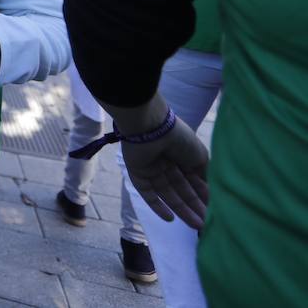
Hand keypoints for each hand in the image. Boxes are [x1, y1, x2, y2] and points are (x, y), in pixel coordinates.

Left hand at [119, 111, 209, 228]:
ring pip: (168, 194)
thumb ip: (205, 173)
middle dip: (194, 206)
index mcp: (182, 156)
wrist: (151, 127)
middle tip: (206, 225)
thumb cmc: (179, 138)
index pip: (194, 181)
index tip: (215, 212)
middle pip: (181, 190)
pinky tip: (170, 219)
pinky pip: (147, 193)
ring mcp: (152, 169)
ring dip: (181, 210)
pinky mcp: (137, 173)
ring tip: (196, 225)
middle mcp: (167, 163)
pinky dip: (157, 206)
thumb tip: (211, 191)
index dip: (203, 196)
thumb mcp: (200, 155)